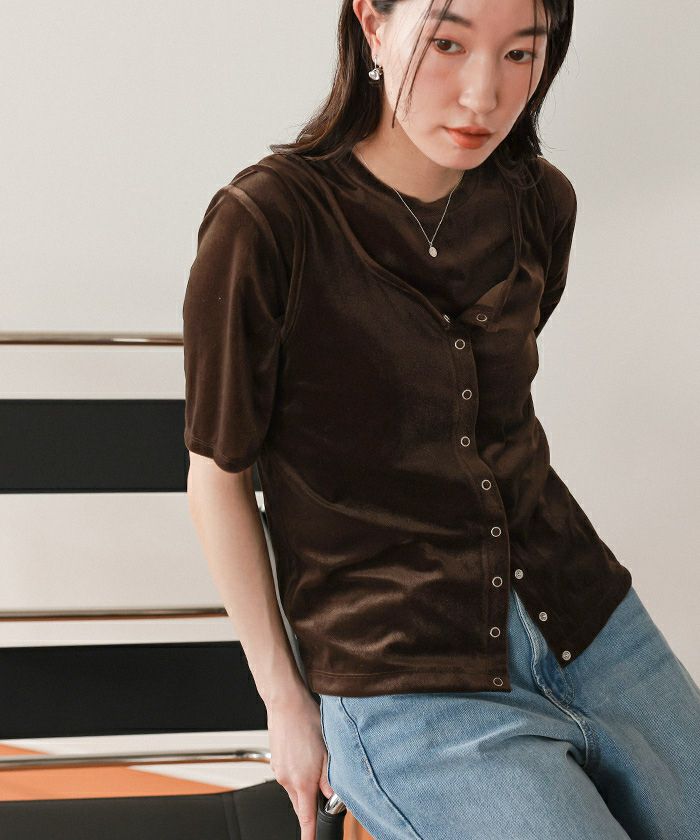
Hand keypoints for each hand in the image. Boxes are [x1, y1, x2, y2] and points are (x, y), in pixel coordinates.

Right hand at [266, 689, 335, 839]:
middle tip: (323, 790)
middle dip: (310, 804)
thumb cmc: (306, 720)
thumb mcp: (327, 749)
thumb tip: (333, 797)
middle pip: (299, 804)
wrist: (285, 702)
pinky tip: (305, 752)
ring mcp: (279, 770)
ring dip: (305, 783)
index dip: (309, 834)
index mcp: (302, 781)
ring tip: (316, 759)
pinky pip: (288, 774)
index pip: (305, 817)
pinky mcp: (276, 761)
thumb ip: (330, 778)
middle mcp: (287, 779)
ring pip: (294, 788)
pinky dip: (298, 771)